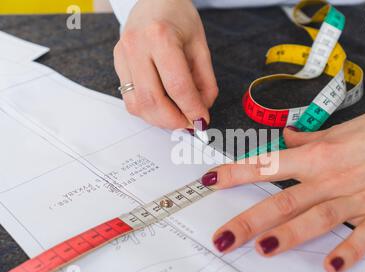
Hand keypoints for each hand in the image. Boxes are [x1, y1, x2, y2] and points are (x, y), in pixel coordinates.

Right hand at [113, 0, 217, 129]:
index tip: (202, 120)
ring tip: (177, 117)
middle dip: (174, 121)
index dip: (192, 110)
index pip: (177, 86)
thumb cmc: (178, 18)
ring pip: (137, 105)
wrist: (154, 0)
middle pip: (152, 100)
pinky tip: (163, 107)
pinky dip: (148, 111)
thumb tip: (201, 111)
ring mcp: (122, 56)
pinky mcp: (116, 64)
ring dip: (160, 120)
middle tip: (190, 124)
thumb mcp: (200, 46)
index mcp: (160, 37)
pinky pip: (130, 99)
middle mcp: (136, 47)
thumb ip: (204, 81)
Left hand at [202, 101, 364, 271]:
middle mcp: (331, 177)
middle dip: (249, 220)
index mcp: (318, 156)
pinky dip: (347, 251)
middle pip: (283, 200)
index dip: (235, 173)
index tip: (209, 182)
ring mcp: (356, 197)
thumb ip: (308, 139)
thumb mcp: (341, 130)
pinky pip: (362, 236)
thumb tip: (284, 136)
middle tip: (222, 238)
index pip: (268, 164)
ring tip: (262, 249)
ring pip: (316, 218)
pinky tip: (330, 265)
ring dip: (288, 235)